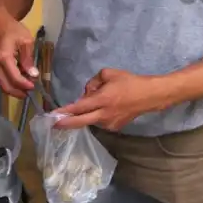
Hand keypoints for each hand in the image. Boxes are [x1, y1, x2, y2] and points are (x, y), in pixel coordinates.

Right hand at [0, 14, 38, 98]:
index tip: (34, 86)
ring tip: (26, 85)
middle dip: (18, 92)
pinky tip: (19, 78)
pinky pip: (0, 78)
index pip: (14, 78)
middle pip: (5, 86)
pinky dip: (10, 81)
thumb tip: (33, 74)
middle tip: (30, 92)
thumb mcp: (25, 40)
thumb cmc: (12, 28)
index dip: (25, 85)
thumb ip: (28, 58)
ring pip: (2, 83)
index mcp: (3, 57)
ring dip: (14, 88)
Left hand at [54, 69, 170, 130]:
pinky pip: (99, 122)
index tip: (53, 114)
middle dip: (65, 124)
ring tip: (95, 103)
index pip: (79, 107)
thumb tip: (86, 93)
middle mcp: (104, 114)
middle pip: (80, 122)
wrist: (149, 96)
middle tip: (53, 124)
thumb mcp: (108, 74)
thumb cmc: (129, 82)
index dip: (65, 111)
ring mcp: (110, 123)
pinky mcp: (114, 128)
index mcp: (102, 99)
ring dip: (85, 115)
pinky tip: (103, 108)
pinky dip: (96, 116)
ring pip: (90, 121)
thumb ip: (93, 82)